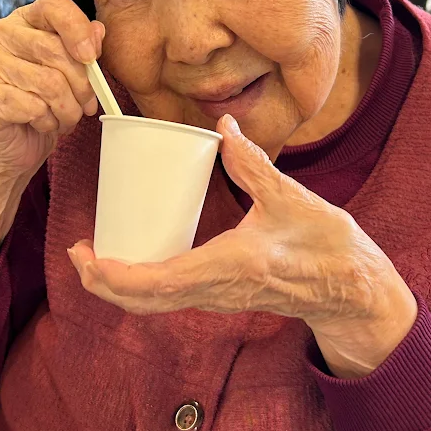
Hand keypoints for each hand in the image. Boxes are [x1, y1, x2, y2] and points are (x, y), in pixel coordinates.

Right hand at [0, 0, 103, 181]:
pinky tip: (42, 123)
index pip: (54, 7)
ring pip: (49, 83)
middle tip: (85, 104)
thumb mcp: (70, 74)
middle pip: (55, 50)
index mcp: (24, 20)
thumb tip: (97, 31)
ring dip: (66, 109)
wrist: (12, 145)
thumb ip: (84, 48)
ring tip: (63, 117)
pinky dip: (47, 122)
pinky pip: (33, 106)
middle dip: (81, 85)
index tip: (91, 57)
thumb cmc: (40, 105)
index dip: (78, 30)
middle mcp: (0, 34)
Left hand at [67, 115, 417, 377]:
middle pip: (145, 300)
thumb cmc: (328, 248)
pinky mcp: (223, 296)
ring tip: (97, 257)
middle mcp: (216, 290)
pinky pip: (172, 298)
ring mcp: (219, 298)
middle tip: (78, 252)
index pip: (156, 281)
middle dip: (104, 282)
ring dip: (120, 286)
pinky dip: (144, 285)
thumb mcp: (292, 199)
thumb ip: (254, 163)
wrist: (353, 291)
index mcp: (228, 267)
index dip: (114, 274)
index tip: (86, 255)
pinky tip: (137, 260)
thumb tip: (224, 127)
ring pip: (157, 303)